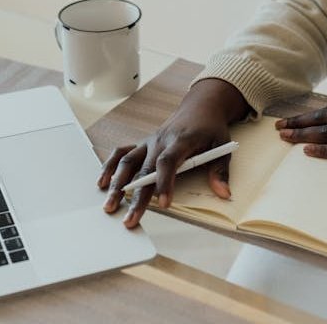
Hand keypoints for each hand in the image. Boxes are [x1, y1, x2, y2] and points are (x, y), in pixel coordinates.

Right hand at [97, 79, 250, 228]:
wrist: (199, 108)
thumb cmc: (210, 128)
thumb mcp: (222, 146)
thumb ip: (220, 170)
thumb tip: (224, 193)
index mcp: (180, 140)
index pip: (168, 162)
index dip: (164, 182)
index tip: (164, 203)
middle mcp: (159, 141)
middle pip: (144, 169)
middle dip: (135, 196)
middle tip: (129, 218)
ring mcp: (148, 142)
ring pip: (127, 162)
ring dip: (117, 184)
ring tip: (110, 205)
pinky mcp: (141, 144)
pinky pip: (121, 154)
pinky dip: (110, 167)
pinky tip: (103, 183)